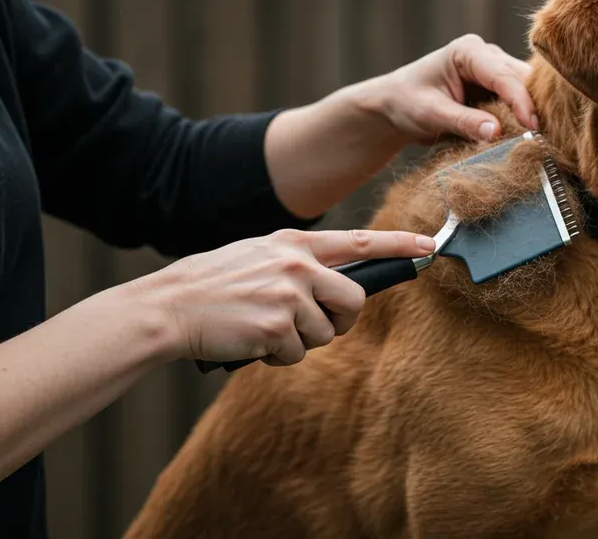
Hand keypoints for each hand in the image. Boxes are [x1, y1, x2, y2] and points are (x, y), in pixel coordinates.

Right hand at [123, 228, 434, 365]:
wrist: (168, 307)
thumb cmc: (213, 286)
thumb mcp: (258, 256)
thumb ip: (298, 263)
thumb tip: (341, 288)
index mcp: (293, 243)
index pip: (359, 241)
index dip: (398, 245)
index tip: (429, 246)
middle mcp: (297, 264)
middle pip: (354, 300)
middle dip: (340, 320)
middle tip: (308, 324)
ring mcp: (288, 295)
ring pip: (324, 333)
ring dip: (299, 341)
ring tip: (263, 327)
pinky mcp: (277, 327)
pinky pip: (297, 354)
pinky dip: (277, 357)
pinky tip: (252, 341)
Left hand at [364, 34, 537, 143]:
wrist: (395, 105)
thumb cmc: (407, 102)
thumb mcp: (431, 114)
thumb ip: (464, 122)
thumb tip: (497, 133)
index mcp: (468, 51)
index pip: (504, 76)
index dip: (521, 101)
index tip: (532, 127)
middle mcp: (486, 55)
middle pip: (522, 78)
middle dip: (531, 106)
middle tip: (539, 136)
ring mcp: (494, 70)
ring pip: (525, 89)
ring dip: (529, 112)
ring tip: (534, 137)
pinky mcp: (496, 87)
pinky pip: (518, 100)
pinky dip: (521, 117)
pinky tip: (524, 134)